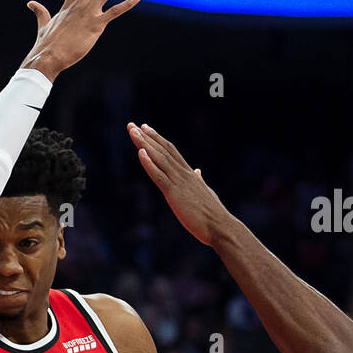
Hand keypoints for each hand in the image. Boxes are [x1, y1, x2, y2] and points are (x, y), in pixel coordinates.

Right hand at [21, 0, 140, 82]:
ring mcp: (88, 14)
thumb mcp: (43, 25)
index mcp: (68, 5)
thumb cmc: (46, 44)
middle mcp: (79, 5)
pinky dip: (127, 4)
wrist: (48, 56)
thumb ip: (41, 12)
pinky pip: (115, 12)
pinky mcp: (96, 26)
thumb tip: (31, 3)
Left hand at [128, 123, 236, 247]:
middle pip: (163, 150)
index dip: (158, 139)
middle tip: (132, 125)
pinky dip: (149, 163)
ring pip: (159, 158)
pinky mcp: (174, 194)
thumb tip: (198, 171)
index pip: (171, 152)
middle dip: (146, 137)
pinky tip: (140, 152)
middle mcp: (184, 174)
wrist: (220, 227)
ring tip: (133, 131)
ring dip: (144, 144)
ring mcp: (179, 182)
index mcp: (189, 175)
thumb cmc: (213, 214)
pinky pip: (159, 176)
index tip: (146, 128)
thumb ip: (199, 180)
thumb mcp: (205, 192)